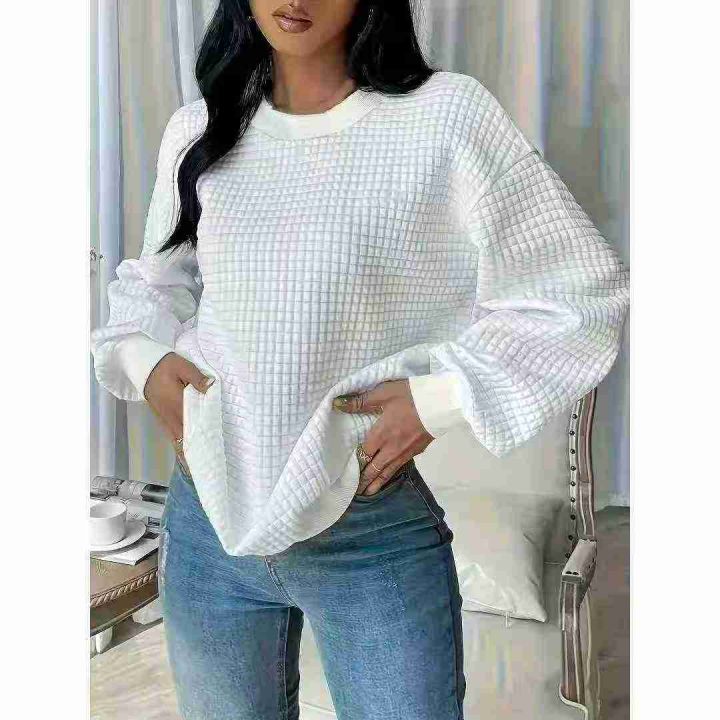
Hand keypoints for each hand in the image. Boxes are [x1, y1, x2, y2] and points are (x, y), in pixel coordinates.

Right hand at [144, 353, 213, 471]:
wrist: (144, 366)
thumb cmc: (164, 365)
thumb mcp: (182, 365)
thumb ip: (197, 378)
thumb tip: (210, 387)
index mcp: (179, 404)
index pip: (194, 426)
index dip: (202, 440)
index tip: (210, 453)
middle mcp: (173, 416)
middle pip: (186, 439)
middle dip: (196, 453)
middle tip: (208, 466)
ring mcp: (167, 418)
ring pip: (179, 440)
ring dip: (188, 452)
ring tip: (199, 467)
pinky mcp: (163, 418)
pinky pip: (173, 436)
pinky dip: (180, 446)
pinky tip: (186, 455)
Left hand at [332, 379, 432, 495]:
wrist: (442, 402)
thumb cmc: (410, 395)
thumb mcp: (383, 393)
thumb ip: (360, 401)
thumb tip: (337, 404)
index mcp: (381, 434)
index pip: (364, 454)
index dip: (356, 464)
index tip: (347, 472)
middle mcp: (391, 447)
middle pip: (375, 468)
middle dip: (364, 480)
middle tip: (355, 491)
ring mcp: (406, 452)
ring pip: (388, 472)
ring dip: (377, 483)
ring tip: (369, 493)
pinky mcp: (418, 451)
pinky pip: (401, 467)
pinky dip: (392, 475)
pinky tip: (390, 475)